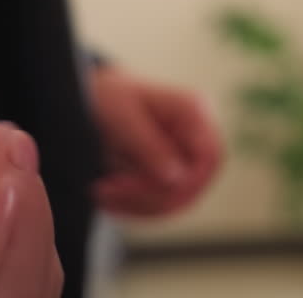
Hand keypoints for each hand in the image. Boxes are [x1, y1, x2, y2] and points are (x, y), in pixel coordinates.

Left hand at [90, 66, 222, 218]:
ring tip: (102, 191)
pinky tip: (108, 196)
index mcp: (192, 112)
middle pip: (194, 183)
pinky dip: (133, 205)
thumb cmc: (108, 97)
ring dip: (137, 203)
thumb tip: (177, 180)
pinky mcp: (169, 174)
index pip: (210, 155)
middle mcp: (196, 135)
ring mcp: (184, 156)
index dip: (186, 181)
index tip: (142, 187)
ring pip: (177, 199)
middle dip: (151, 195)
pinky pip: (161, 203)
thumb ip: (151, 147)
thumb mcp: (123, 117)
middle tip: (108, 189)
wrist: (92, 97)